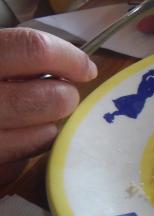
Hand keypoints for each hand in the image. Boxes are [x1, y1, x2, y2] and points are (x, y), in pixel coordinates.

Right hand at [0, 28, 96, 184]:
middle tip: (58, 97)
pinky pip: (19, 166)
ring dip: (47, 129)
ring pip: (43, 138)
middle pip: (50, 99)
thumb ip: (16, 57)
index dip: (69, 58)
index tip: (84, 68)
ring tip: (28, 120)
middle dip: (65, 98)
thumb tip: (71, 66)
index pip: (34, 49)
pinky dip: (23, 154)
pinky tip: (7, 141)